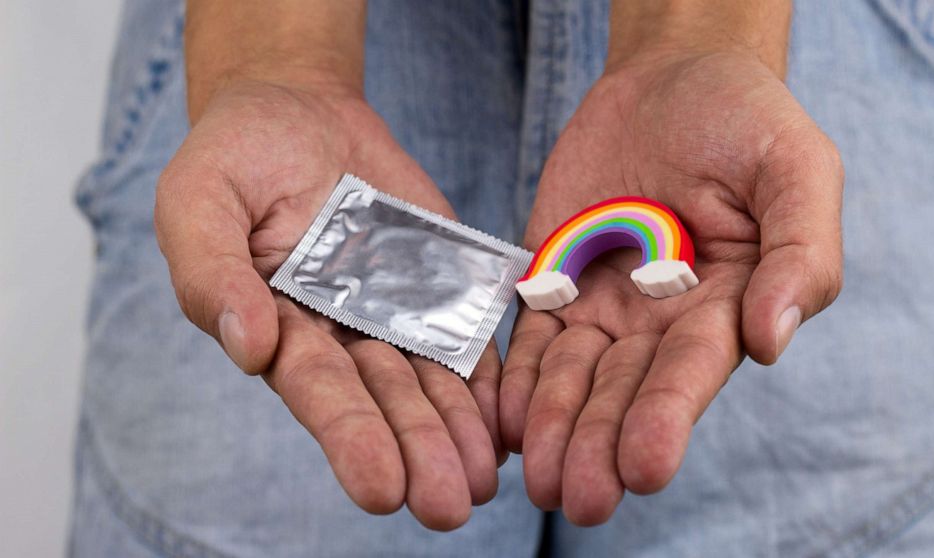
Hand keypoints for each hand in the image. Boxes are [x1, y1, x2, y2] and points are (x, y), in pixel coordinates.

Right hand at [155, 79, 502, 529]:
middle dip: (416, 450)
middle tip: (448, 507)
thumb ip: (213, 273)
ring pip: (430, 378)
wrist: (300, 111)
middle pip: (384, 397)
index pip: (318, 387)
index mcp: (278, 326)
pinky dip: (486, 377)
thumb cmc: (237, 156)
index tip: (381, 487)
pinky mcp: (436, 282)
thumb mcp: (199, 200)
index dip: (349, 435)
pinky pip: (465, 332)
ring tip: (484, 483)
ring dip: (458, 432)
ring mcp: (393, 309)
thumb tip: (250, 347)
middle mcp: (340, 332)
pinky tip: (507, 422)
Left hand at [500, 52, 842, 524]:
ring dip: (552, 426)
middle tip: (578, 499)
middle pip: (625, 392)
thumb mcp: (796, 170)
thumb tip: (771, 339)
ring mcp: (602, 304)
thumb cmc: (746, 122)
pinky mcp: (552, 278)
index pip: (691, 374)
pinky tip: (501, 418)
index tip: (644, 467)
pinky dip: (515, 378)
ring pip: (571, 377)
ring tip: (537, 476)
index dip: (666, 419)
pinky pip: (530, 337)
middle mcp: (660, 321)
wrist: (673, 79)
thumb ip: (800, 253)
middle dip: (600, 445)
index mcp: (724, 308)